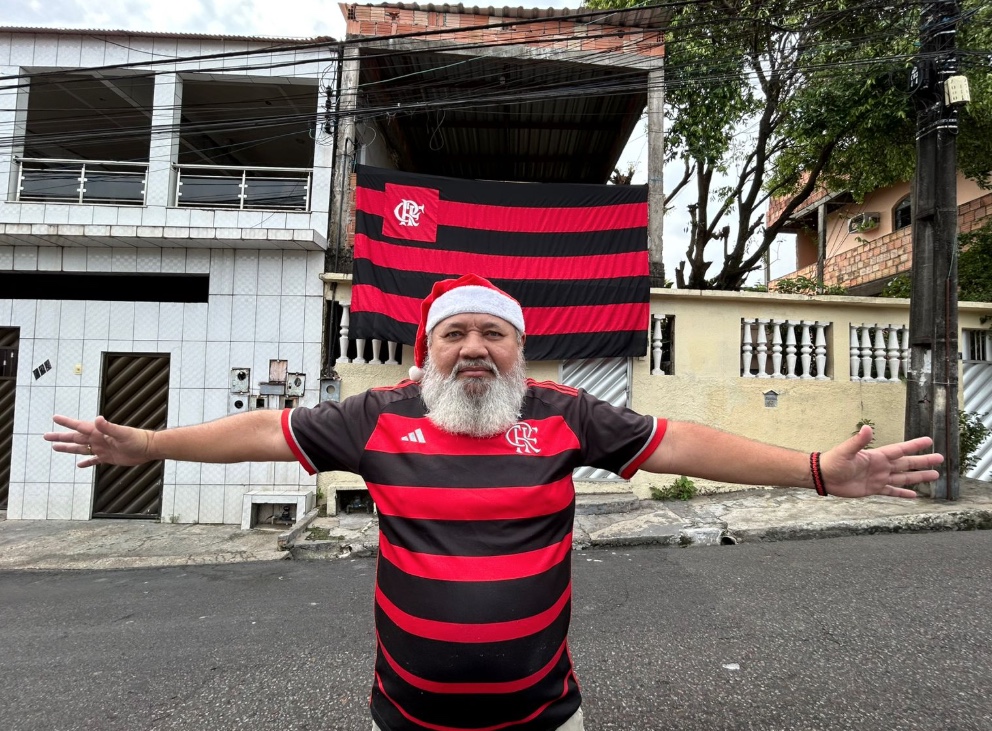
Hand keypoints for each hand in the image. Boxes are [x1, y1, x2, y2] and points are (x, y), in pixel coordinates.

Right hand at [44, 415, 152, 467]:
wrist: (148, 448)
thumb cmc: (137, 439)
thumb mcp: (122, 433)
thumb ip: (108, 427)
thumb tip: (97, 419)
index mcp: (99, 432)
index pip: (79, 426)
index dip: (67, 422)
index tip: (54, 417)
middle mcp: (98, 439)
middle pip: (75, 438)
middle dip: (61, 436)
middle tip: (46, 435)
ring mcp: (102, 449)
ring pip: (81, 449)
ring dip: (68, 448)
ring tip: (55, 447)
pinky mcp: (108, 458)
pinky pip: (94, 460)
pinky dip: (86, 462)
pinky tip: (79, 465)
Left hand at [819, 426, 943, 498]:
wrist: (823, 477)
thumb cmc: (833, 462)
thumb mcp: (846, 451)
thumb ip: (858, 441)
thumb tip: (866, 428)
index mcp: (877, 456)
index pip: (900, 449)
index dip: (914, 446)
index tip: (928, 440)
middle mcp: (881, 466)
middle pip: (907, 463)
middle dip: (923, 461)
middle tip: (940, 459)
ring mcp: (878, 478)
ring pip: (903, 477)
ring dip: (918, 477)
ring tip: (934, 475)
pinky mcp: (873, 489)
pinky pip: (892, 491)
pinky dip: (903, 493)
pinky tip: (915, 495)